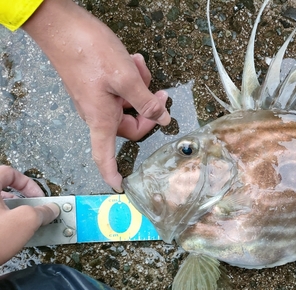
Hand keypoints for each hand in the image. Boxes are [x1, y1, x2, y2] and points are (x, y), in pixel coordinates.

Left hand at [0, 166, 59, 263]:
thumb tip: (50, 210)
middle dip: (21, 201)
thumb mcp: (25, 221)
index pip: (10, 173)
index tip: (38, 198)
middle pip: (2, 190)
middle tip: (32, 212)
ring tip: (22, 226)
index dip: (28, 184)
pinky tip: (9, 236)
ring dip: (11, 213)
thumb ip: (42, 212)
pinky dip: (2, 224)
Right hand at [22, 0, 170, 191]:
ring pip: (128, 104)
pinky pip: (120, 90)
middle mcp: (97, 113)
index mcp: (101, 119)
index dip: (112, 174)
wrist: (60, 25)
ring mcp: (96, 98)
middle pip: (130, 126)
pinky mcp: (96, 85)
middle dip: (148, 109)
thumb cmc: (88, 51)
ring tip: (137, 65)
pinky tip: (131, 61)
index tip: (121, 187)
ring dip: (139, 87)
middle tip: (160, 92)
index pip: (105, 156)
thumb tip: (163, 119)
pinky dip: (129, 78)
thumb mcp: (126, 78)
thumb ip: (147, 101)